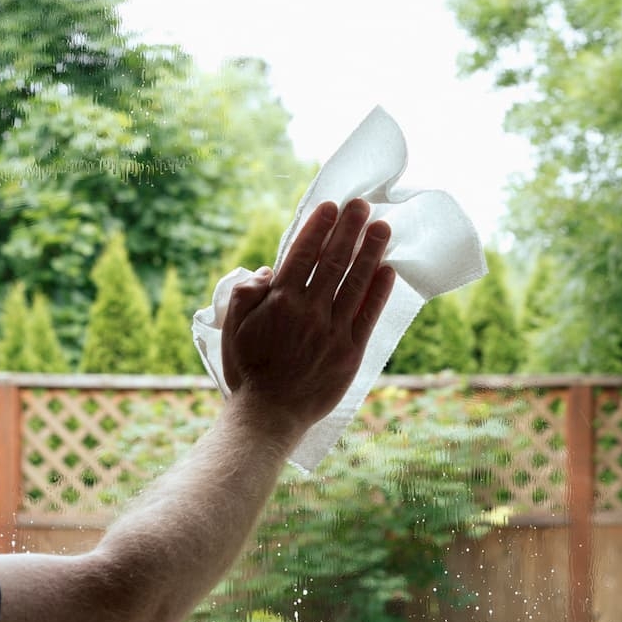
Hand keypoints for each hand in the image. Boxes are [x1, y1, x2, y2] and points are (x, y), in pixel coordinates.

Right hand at [221, 198, 394, 438]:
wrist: (269, 415)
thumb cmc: (248, 371)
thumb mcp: (232, 327)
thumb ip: (247, 293)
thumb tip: (270, 269)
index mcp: (279, 302)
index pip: (303, 255)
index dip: (319, 228)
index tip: (332, 207)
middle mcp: (309, 311)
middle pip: (334, 261)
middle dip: (350, 229)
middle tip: (363, 205)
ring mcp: (333, 331)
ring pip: (356, 283)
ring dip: (371, 252)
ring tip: (382, 228)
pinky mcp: (351, 352)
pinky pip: (369, 315)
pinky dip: (380, 291)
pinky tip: (389, 270)